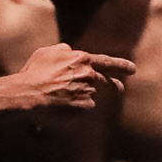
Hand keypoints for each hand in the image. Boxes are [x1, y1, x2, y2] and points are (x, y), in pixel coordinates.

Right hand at [0, 40, 133, 117]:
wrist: (28, 94)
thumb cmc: (34, 73)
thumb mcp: (46, 53)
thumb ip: (64, 51)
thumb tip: (71, 52)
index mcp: (82, 59)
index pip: (106, 62)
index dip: (120, 65)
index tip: (132, 69)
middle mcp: (90, 75)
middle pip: (107, 83)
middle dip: (115, 86)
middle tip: (120, 89)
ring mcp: (89, 92)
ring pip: (88, 97)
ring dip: (77, 99)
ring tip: (57, 100)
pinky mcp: (85, 108)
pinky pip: (81, 109)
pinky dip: (73, 110)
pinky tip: (58, 109)